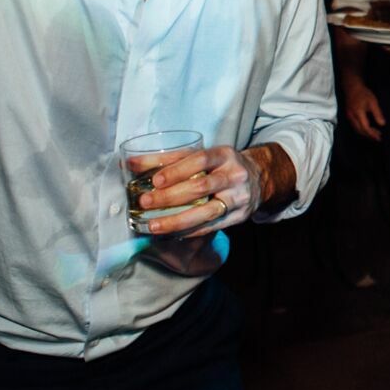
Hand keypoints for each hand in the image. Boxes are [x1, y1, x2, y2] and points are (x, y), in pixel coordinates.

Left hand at [138, 142, 294, 236]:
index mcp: (225, 155)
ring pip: (207, 212)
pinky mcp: (239, 217)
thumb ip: (169, 159)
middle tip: (145, 202)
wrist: (258, 178)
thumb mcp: (202, 155)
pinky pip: (212, 227)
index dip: (177, 170)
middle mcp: (234, 175)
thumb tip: (131, 163)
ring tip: (153, 225)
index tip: (155, 180)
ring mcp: (238, 198)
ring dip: (177, 220)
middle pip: (201, 187)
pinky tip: (171, 234)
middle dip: (170, 196)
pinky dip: (189, 231)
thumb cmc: (220, 165)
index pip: (200, 159)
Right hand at [342, 78, 384, 140]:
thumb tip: (382, 124)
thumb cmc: (363, 93)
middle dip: (369, 136)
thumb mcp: (373, 102)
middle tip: (378, 138)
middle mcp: (352, 117)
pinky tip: (368, 129)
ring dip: (365, 134)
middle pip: (360, 131)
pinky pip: (355, 126)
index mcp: (358, 113)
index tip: (379, 137)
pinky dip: (362, 130)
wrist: (352, 87)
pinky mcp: (348, 116)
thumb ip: (377, 114)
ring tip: (375, 135)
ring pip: (356, 129)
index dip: (372, 134)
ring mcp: (349, 117)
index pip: (365, 128)